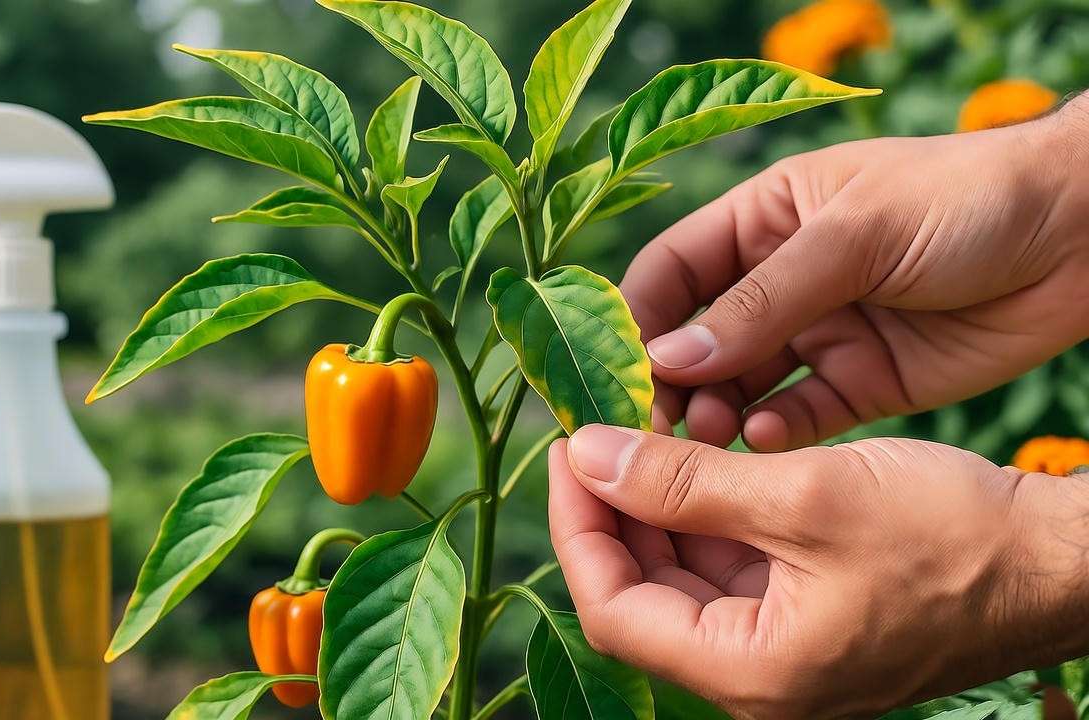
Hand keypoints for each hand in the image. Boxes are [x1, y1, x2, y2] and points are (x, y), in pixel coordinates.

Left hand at [548, 425, 1088, 718]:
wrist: (1058, 561)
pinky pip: (727, 567)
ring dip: (655, 504)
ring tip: (642, 430)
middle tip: (597, 429)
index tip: (568, 446)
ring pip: (680, 574)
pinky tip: (696, 456)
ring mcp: (780, 650)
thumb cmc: (954, 536)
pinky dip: (703, 512)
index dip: (576, 523)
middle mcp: (756, 677)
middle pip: (639, 592)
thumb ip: (683, 481)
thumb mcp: (804, 496)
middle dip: (610, 508)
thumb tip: (587, 456)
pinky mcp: (804, 616)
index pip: (612, 607)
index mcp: (750, 672)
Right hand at [622, 96, 1088, 450]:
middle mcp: (779, 281)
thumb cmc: (964, 202)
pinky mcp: (860, 384)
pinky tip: (765, 443)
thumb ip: (763, 301)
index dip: (637, 317)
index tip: (619, 369)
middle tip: (656, 425)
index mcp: (764, 220)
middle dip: (671, 381)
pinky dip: (774, 435)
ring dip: (716, 415)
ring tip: (710, 439)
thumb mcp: (854, 235)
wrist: (1082, 236)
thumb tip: (670, 358)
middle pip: (696, 338)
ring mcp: (819, 334)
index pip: (672, 271)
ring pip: (740, 386)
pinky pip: (798, 419)